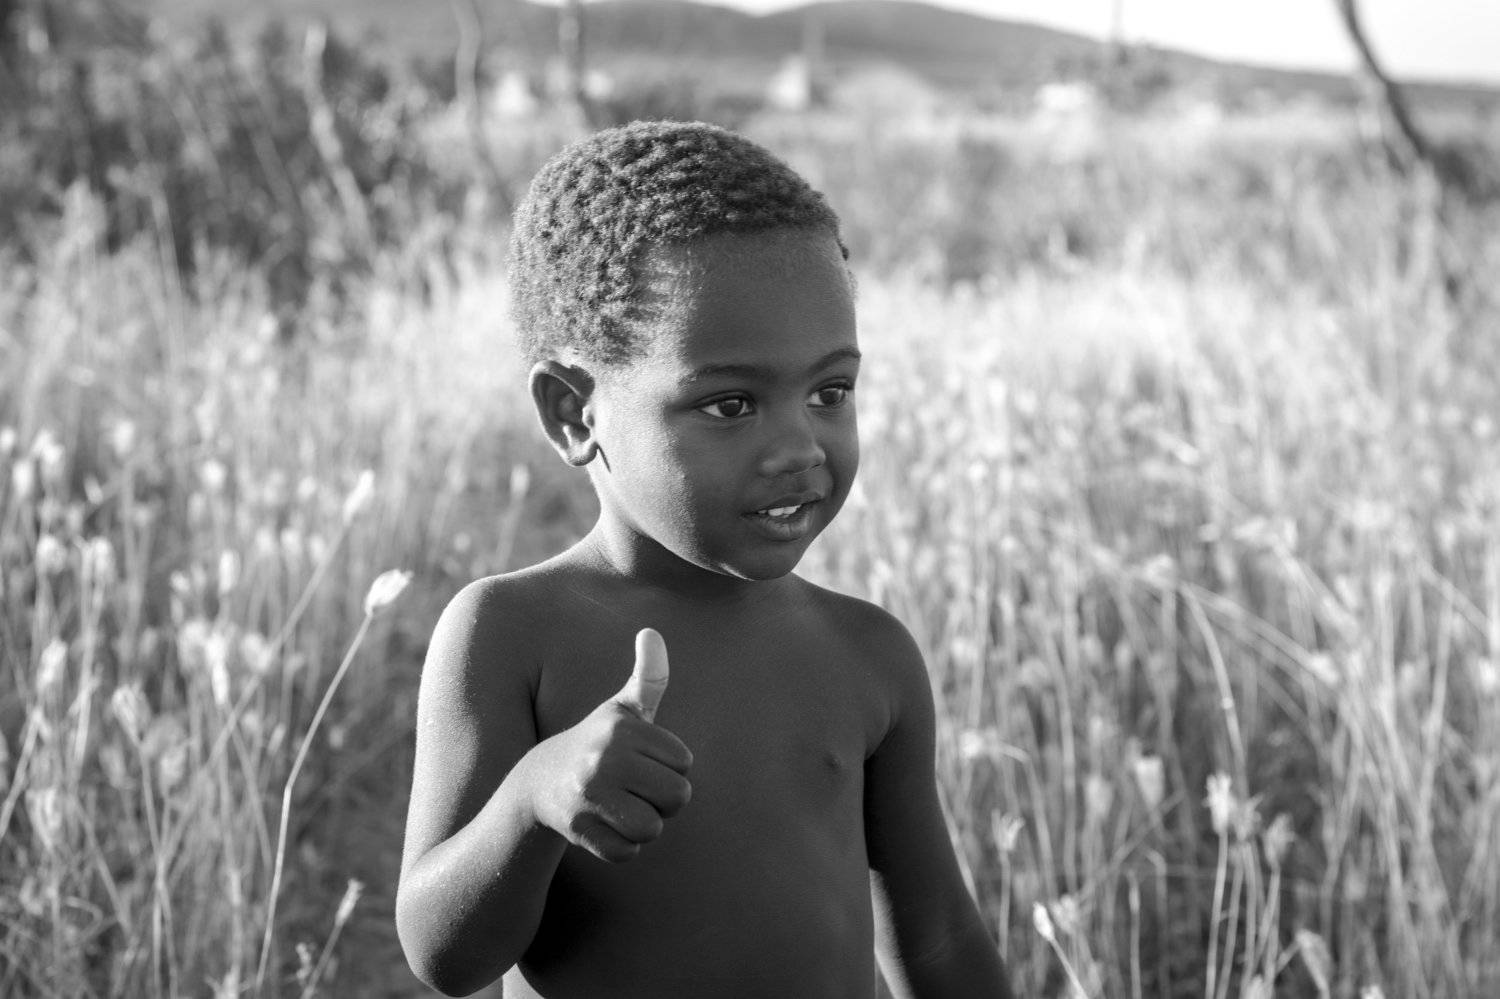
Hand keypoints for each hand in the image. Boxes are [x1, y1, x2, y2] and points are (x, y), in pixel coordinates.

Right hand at [527, 629, 692, 861]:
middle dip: (662, 801)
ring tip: (617, 807)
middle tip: (633, 790)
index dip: (669, 769)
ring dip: (642, 826)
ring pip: (653, 828)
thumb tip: (652, 632)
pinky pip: (628, 852)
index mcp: (623, 728)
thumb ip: (648, 676)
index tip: (641, 763)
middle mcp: (604, 757)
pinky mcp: (578, 829)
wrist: (537, 782)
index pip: (685, 764)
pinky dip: (621, 847)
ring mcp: (589, 794)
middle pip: (677, 797)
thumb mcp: (621, 709)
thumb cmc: (595, 744)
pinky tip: (601, 826)